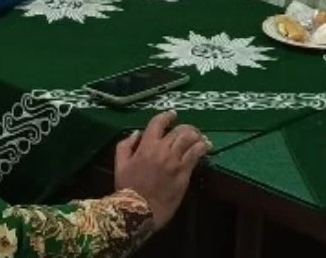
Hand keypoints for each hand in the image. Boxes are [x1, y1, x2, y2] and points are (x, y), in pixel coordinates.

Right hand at [113, 111, 210, 228]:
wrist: (139, 210)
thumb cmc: (127, 188)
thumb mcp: (119, 164)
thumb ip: (126, 145)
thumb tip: (137, 133)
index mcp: (146, 146)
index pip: (158, 123)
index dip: (167, 116)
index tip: (173, 115)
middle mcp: (163, 150)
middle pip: (179, 130)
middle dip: (186, 127)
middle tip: (189, 130)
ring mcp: (175, 162)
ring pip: (191, 140)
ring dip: (197, 135)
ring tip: (200, 137)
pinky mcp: (184, 173)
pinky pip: (196, 155)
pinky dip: (203, 147)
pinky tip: (206, 146)